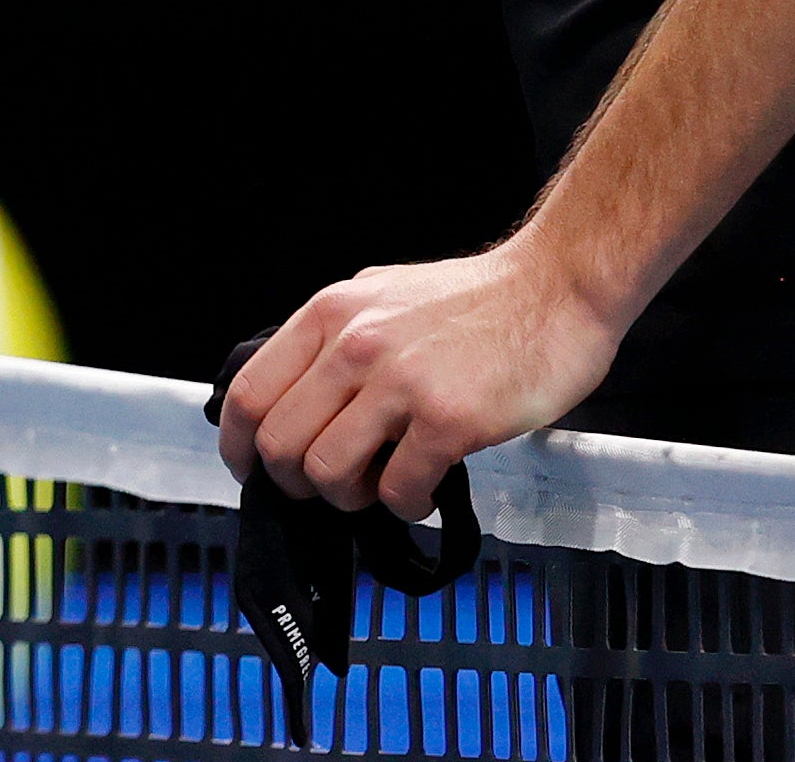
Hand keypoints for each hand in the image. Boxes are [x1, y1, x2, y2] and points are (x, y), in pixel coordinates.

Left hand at [215, 234, 622, 517]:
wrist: (555, 289)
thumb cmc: (476, 299)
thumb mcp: (381, 296)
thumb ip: (336, 339)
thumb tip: (299, 395)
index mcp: (330, 315)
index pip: (250, 393)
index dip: (240, 446)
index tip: (252, 471)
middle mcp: (354, 345)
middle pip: (282, 444)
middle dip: (296, 482)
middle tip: (331, 486)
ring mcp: (399, 383)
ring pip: (328, 473)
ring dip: (349, 498)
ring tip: (381, 486)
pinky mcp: (447, 420)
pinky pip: (397, 491)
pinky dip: (404, 506)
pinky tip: (423, 490)